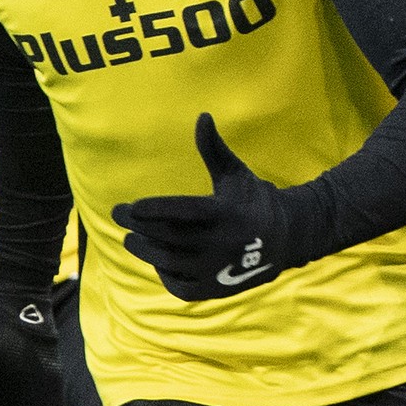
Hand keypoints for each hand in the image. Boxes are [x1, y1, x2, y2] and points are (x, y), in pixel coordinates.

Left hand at [112, 113, 299, 301]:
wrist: (288, 238)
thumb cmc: (252, 199)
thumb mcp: (235, 172)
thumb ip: (213, 148)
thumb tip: (202, 116)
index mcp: (226, 213)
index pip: (184, 212)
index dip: (155, 210)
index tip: (131, 206)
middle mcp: (223, 243)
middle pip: (170, 237)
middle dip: (139, 226)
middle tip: (117, 214)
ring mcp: (220, 270)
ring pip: (172, 263)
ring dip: (145, 250)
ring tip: (131, 238)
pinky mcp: (217, 289)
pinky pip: (182, 287)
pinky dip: (165, 274)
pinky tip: (156, 259)